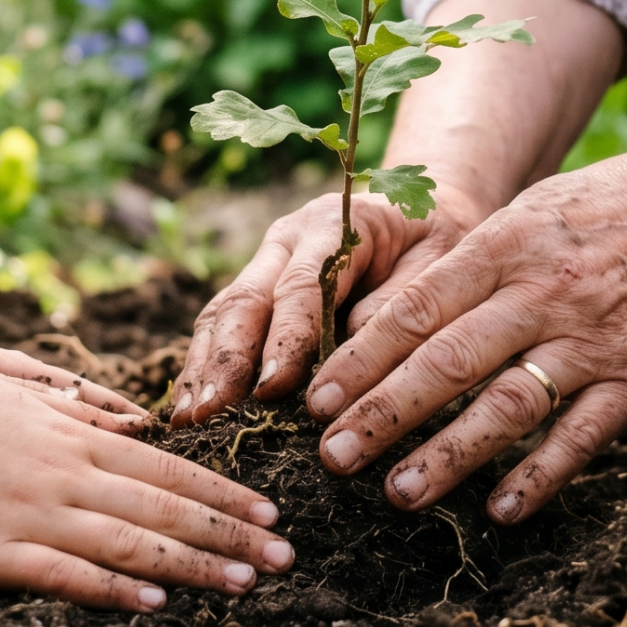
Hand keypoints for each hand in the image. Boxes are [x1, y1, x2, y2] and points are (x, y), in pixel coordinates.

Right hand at [0, 362, 295, 609]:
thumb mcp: (11, 386)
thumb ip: (74, 407)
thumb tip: (129, 421)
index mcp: (69, 433)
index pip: (167, 467)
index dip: (223, 492)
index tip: (269, 509)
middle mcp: (64, 470)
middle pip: (166, 507)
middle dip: (232, 532)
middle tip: (287, 555)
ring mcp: (31, 510)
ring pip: (133, 544)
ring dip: (196, 565)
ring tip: (246, 582)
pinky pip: (68, 575)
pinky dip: (116, 591)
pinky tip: (157, 603)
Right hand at [169, 180, 494, 425]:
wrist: (424, 208)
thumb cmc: (437, 241)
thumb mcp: (438, 263)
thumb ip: (398, 305)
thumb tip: (353, 359)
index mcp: (333, 226)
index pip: (301, 285)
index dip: (285, 338)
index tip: (273, 389)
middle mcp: (288, 238)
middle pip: (245, 299)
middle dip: (225, 360)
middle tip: (209, 414)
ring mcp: (267, 260)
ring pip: (224, 312)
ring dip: (204, 366)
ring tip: (189, 418)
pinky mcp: (260, 285)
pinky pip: (224, 323)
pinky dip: (206, 364)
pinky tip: (192, 405)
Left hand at [302, 139, 626, 522]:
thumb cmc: (608, 208)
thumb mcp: (529, 211)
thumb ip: (469, 265)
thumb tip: (388, 320)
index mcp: (506, 245)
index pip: (417, 310)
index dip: (362, 359)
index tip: (316, 401)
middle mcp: (543, 293)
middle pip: (448, 361)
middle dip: (383, 413)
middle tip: (332, 457)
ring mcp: (593, 340)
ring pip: (507, 406)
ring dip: (448, 454)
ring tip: (398, 493)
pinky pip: (582, 436)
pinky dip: (540, 476)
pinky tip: (500, 508)